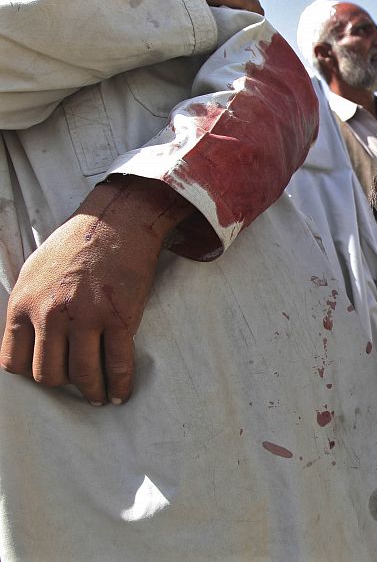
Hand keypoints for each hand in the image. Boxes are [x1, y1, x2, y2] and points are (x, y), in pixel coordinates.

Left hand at [0, 176, 194, 404]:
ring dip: (91, 392)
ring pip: (81, 375)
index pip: (14, 362)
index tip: (48, 375)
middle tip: (76, 385)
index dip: (31, 375)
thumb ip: (28, 306)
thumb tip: (28, 337)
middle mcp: (50, 314)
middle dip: (62, 384)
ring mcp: (86, 317)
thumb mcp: (34, 271)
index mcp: (24, 304)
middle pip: (48, 374)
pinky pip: (116, 363)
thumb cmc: (77, 243)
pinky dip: (118, 385)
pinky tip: (120, 394)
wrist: (117, 222)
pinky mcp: (119, 318)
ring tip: (98, 397)